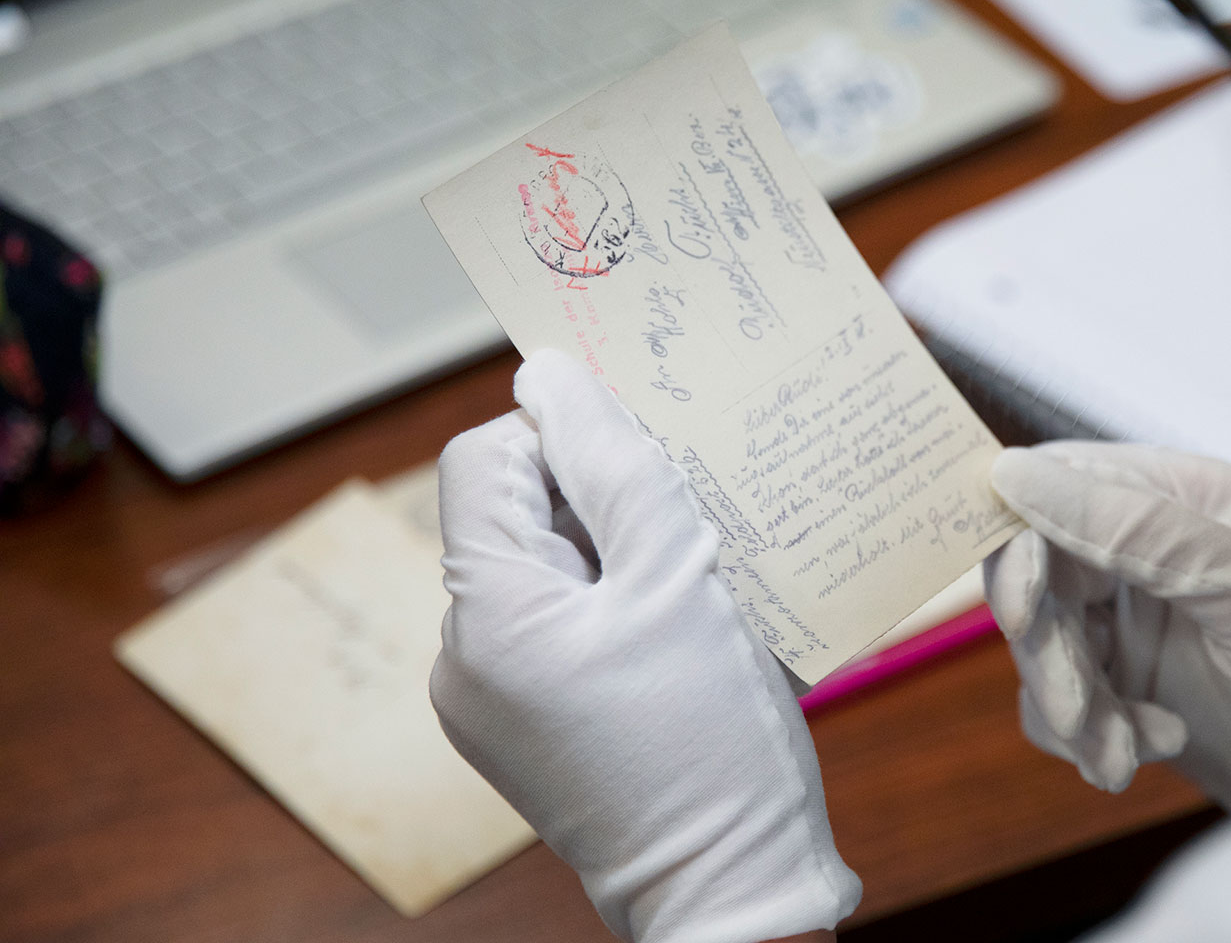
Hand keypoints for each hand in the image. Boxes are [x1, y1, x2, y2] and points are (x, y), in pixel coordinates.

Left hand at [429, 350, 859, 942]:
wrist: (732, 889)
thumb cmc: (712, 744)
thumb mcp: (680, 578)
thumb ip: (615, 466)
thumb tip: (551, 375)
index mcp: (485, 613)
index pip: (487, 460)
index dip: (565, 438)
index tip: (650, 464)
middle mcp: (464, 658)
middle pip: (518, 516)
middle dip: (605, 502)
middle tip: (692, 529)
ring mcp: (492, 702)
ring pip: (550, 572)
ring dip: (623, 557)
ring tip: (699, 596)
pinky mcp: (531, 728)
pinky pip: (565, 630)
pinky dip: (622, 612)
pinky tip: (685, 640)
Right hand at [985, 442, 1230, 807]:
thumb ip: (1131, 527)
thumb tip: (1014, 473)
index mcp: (1177, 496)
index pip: (1057, 486)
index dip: (1019, 541)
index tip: (1022, 607)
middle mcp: (1144, 546)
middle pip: (1036, 575)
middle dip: (1052, 652)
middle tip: (1082, 708)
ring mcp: (1130, 616)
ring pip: (1041, 648)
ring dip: (1074, 708)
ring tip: (1125, 750)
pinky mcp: (1122, 683)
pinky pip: (1057, 702)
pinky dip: (1087, 736)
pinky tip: (1146, 750)